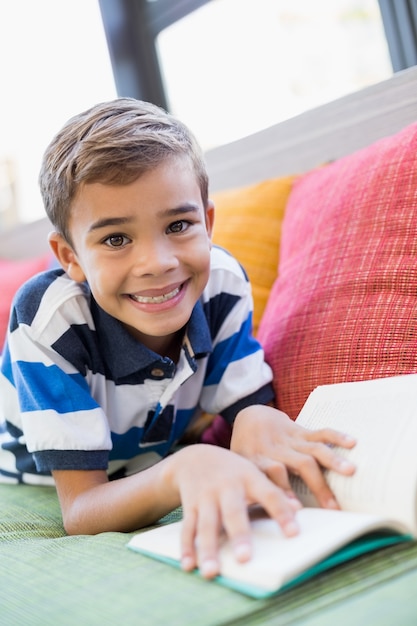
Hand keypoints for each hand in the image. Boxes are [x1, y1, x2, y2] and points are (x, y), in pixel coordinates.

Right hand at [164, 443, 300, 578]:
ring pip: (207, 524)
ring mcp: (206, 497)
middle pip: (233, 512)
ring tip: (211, 572)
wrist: (195, 457)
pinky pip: (188, 528)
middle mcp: (226, 487)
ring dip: (208, 549)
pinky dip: (187, 547)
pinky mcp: (190, 507)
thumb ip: (273, 491)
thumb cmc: (233, 471)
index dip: (281, 513)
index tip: (293, 533)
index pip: (269, 495)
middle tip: (244, 558)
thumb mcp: (254, 474)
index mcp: (249, 478)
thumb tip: (298, 509)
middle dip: (239, 535)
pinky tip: (189, 565)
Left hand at [230, 405, 355, 509]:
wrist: (249, 418)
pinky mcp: (300, 431)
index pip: (272, 474)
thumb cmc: (246, 452)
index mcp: (257, 459)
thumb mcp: (241, 469)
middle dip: (317, 486)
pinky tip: (352, 443)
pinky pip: (319, 433)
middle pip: (299, 464)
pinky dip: (335, 437)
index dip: (284, 490)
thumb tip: (263, 521)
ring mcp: (289, 439)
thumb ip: (250, 490)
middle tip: (333, 508)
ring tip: (351, 471)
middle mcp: (275, 448)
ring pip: (312, 449)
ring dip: (332, 460)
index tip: (297, 509)